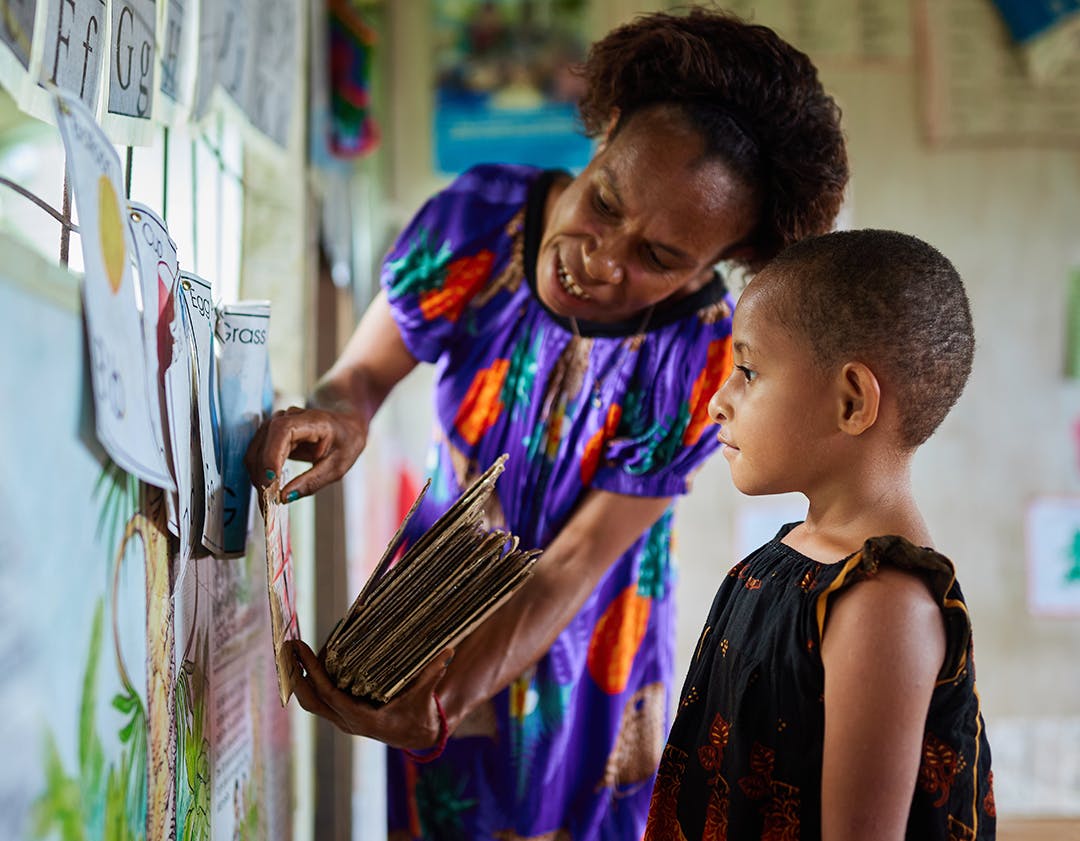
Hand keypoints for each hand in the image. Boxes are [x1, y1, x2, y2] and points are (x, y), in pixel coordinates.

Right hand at [244, 404, 365, 501]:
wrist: (346, 425)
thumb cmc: (345, 442)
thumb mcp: (337, 466)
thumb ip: (312, 481)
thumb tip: (284, 497)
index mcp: (312, 420)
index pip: (282, 431)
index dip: (272, 454)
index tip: (272, 480)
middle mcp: (289, 417)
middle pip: (264, 443)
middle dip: (262, 474)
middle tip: (268, 503)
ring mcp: (277, 424)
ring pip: (256, 450)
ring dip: (257, 476)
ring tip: (267, 500)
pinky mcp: (271, 435)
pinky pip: (258, 454)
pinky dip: (259, 473)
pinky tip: (267, 489)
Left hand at [288, 640, 453, 749]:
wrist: (416, 735)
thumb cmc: (418, 714)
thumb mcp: (424, 695)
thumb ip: (432, 673)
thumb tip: (448, 651)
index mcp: (364, 720)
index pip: (331, 696)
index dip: (314, 675)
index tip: (303, 653)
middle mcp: (348, 722)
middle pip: (312, 702)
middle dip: (296, 676)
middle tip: (288, 648)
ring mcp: (342, 720)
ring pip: (311, 703)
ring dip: (298, 680)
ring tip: (290, 652)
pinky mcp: (342, 715)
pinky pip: (318, 700)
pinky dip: (309, 683)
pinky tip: (305, 663)